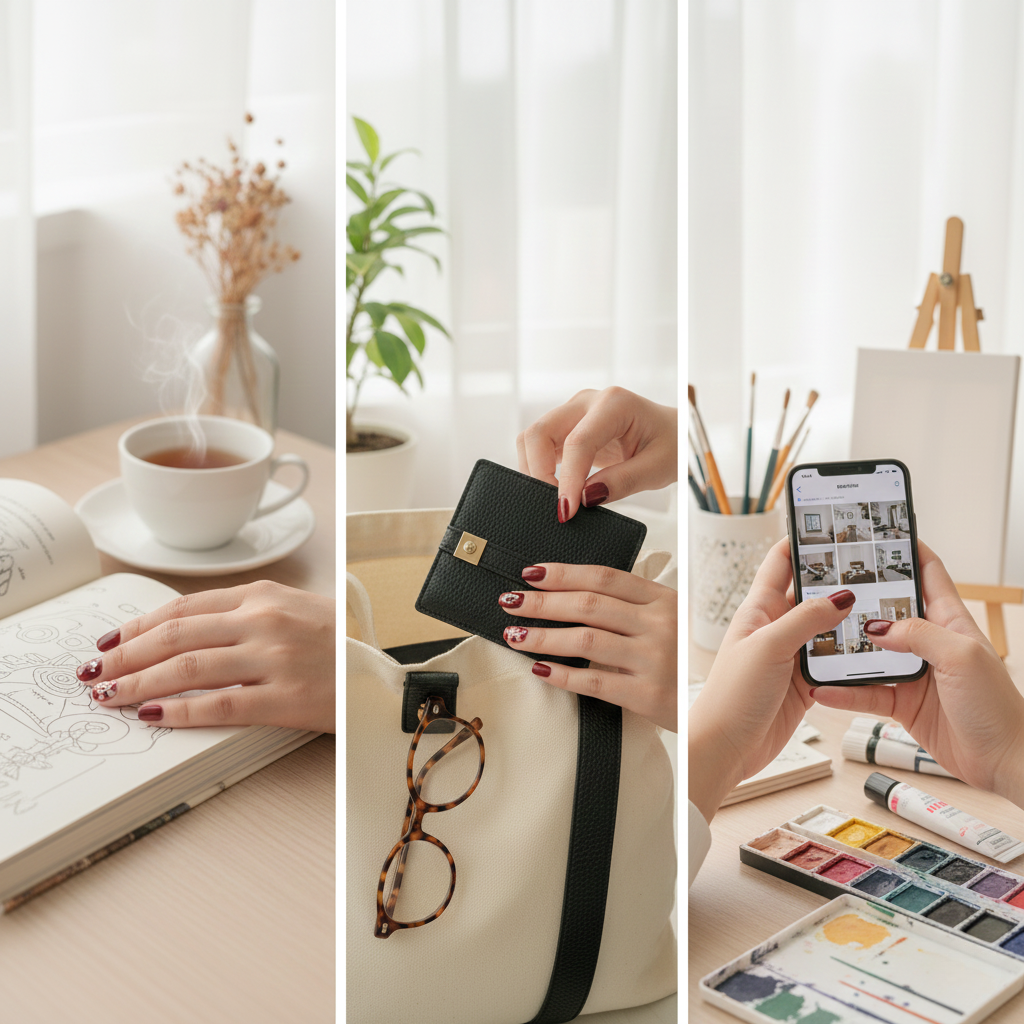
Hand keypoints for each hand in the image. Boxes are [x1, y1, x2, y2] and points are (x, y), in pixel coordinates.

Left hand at [76, 581, 335, 731]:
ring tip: (108, 696)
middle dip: (125, 656)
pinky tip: (151, 716)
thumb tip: (185, 634)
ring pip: (186, 669)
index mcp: (265, 595)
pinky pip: (218, 706)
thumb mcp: (296, 609)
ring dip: (137, 683)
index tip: (109, 643)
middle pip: (175, 635)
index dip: (139, 626)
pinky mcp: (285, 699)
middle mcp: (265, 621)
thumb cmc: (341, 642)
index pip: (184, 607)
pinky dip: (178, 712)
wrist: (388, 673)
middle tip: (93, 674)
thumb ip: (247, 613)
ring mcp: (274, 659)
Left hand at [498, 562, 676, 730]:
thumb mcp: (673, 618)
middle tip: (510, 600)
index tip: (532, 573)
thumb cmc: (686, 659)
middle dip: (542, 602)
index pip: (605, 578)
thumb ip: (635, 603)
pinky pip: (594, 681)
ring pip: (585, 641)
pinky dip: (562, 674)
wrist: (724, 707)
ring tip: (515, 635)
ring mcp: (654, 659)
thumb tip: (578, 590)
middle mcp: (659, 624)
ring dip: (543, 637)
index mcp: (663, 599)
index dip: (564, 573)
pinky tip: (540, 669)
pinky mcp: (647, 695)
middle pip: (588, 605)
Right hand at [516, 387, 676, 521]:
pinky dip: (539, 468)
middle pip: (540, 432)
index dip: (567, 479)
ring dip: (535, 470)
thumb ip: (623, 482)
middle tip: (556, 506)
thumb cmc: (670, 444)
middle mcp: (587, 402)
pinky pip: (540, 446)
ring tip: (555, 499)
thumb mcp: (657, 468)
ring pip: (533, 438)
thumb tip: (584, 498)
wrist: (673, 434)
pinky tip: (554, 489)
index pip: (578, 442)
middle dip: (538, 471)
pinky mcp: (568, 427)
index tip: (566, 511)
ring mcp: (574, 412)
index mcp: (615, 404)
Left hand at [688, 538, 852, 823]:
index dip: (802, 541)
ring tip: (883, 603)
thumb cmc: (730, 696)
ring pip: (827, 628)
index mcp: (758, 609)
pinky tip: (873, 648)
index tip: (829, 524)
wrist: (726, 748)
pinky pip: (833, 661)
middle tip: (873, 565)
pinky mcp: (803, 682)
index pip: (781, 563)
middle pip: (811, 594)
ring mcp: (790, 655)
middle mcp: (775, 628)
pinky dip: (851, 655)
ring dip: (849, 620)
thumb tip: (840, 595)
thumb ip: (805, 619)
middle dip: (838, 579)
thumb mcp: (768, 647)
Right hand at [810, 541, 1023, 808]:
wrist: (1005, 762)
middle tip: (828, 587)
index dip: (907, 552)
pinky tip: (824, 687)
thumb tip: (877, 628)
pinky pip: (865, 694)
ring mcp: (914, 674)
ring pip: (869, 654)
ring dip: (844, 649)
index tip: (881, 534)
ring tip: (816, 639)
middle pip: (887, 613)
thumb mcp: (960, 656)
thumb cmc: (999, 708)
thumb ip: (918, 634)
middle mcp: (929, 644)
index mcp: (950, 623)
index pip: (928, 575)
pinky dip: (843, 692)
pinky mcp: (902, 704)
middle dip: (859, 600)